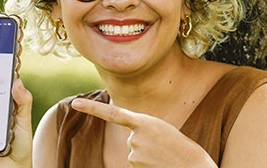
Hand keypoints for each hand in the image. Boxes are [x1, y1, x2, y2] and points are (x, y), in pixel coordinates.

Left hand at [71, 98, 216, 167]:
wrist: (191, 163)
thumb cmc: (178, 146)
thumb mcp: (159, 129)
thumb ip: (142, 129)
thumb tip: (130, 142)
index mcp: (144, 121)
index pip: (112, 113)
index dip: (92, 108)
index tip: (75, 104)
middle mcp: (136, 134)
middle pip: (131, 139)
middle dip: (144, 144)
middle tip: (161, 146)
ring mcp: (134, 149)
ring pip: (133, 152)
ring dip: (146, 155)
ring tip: (162, 155)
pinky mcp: (134, 162)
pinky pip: (135, 162)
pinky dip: (145, 164)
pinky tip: (157, 163)